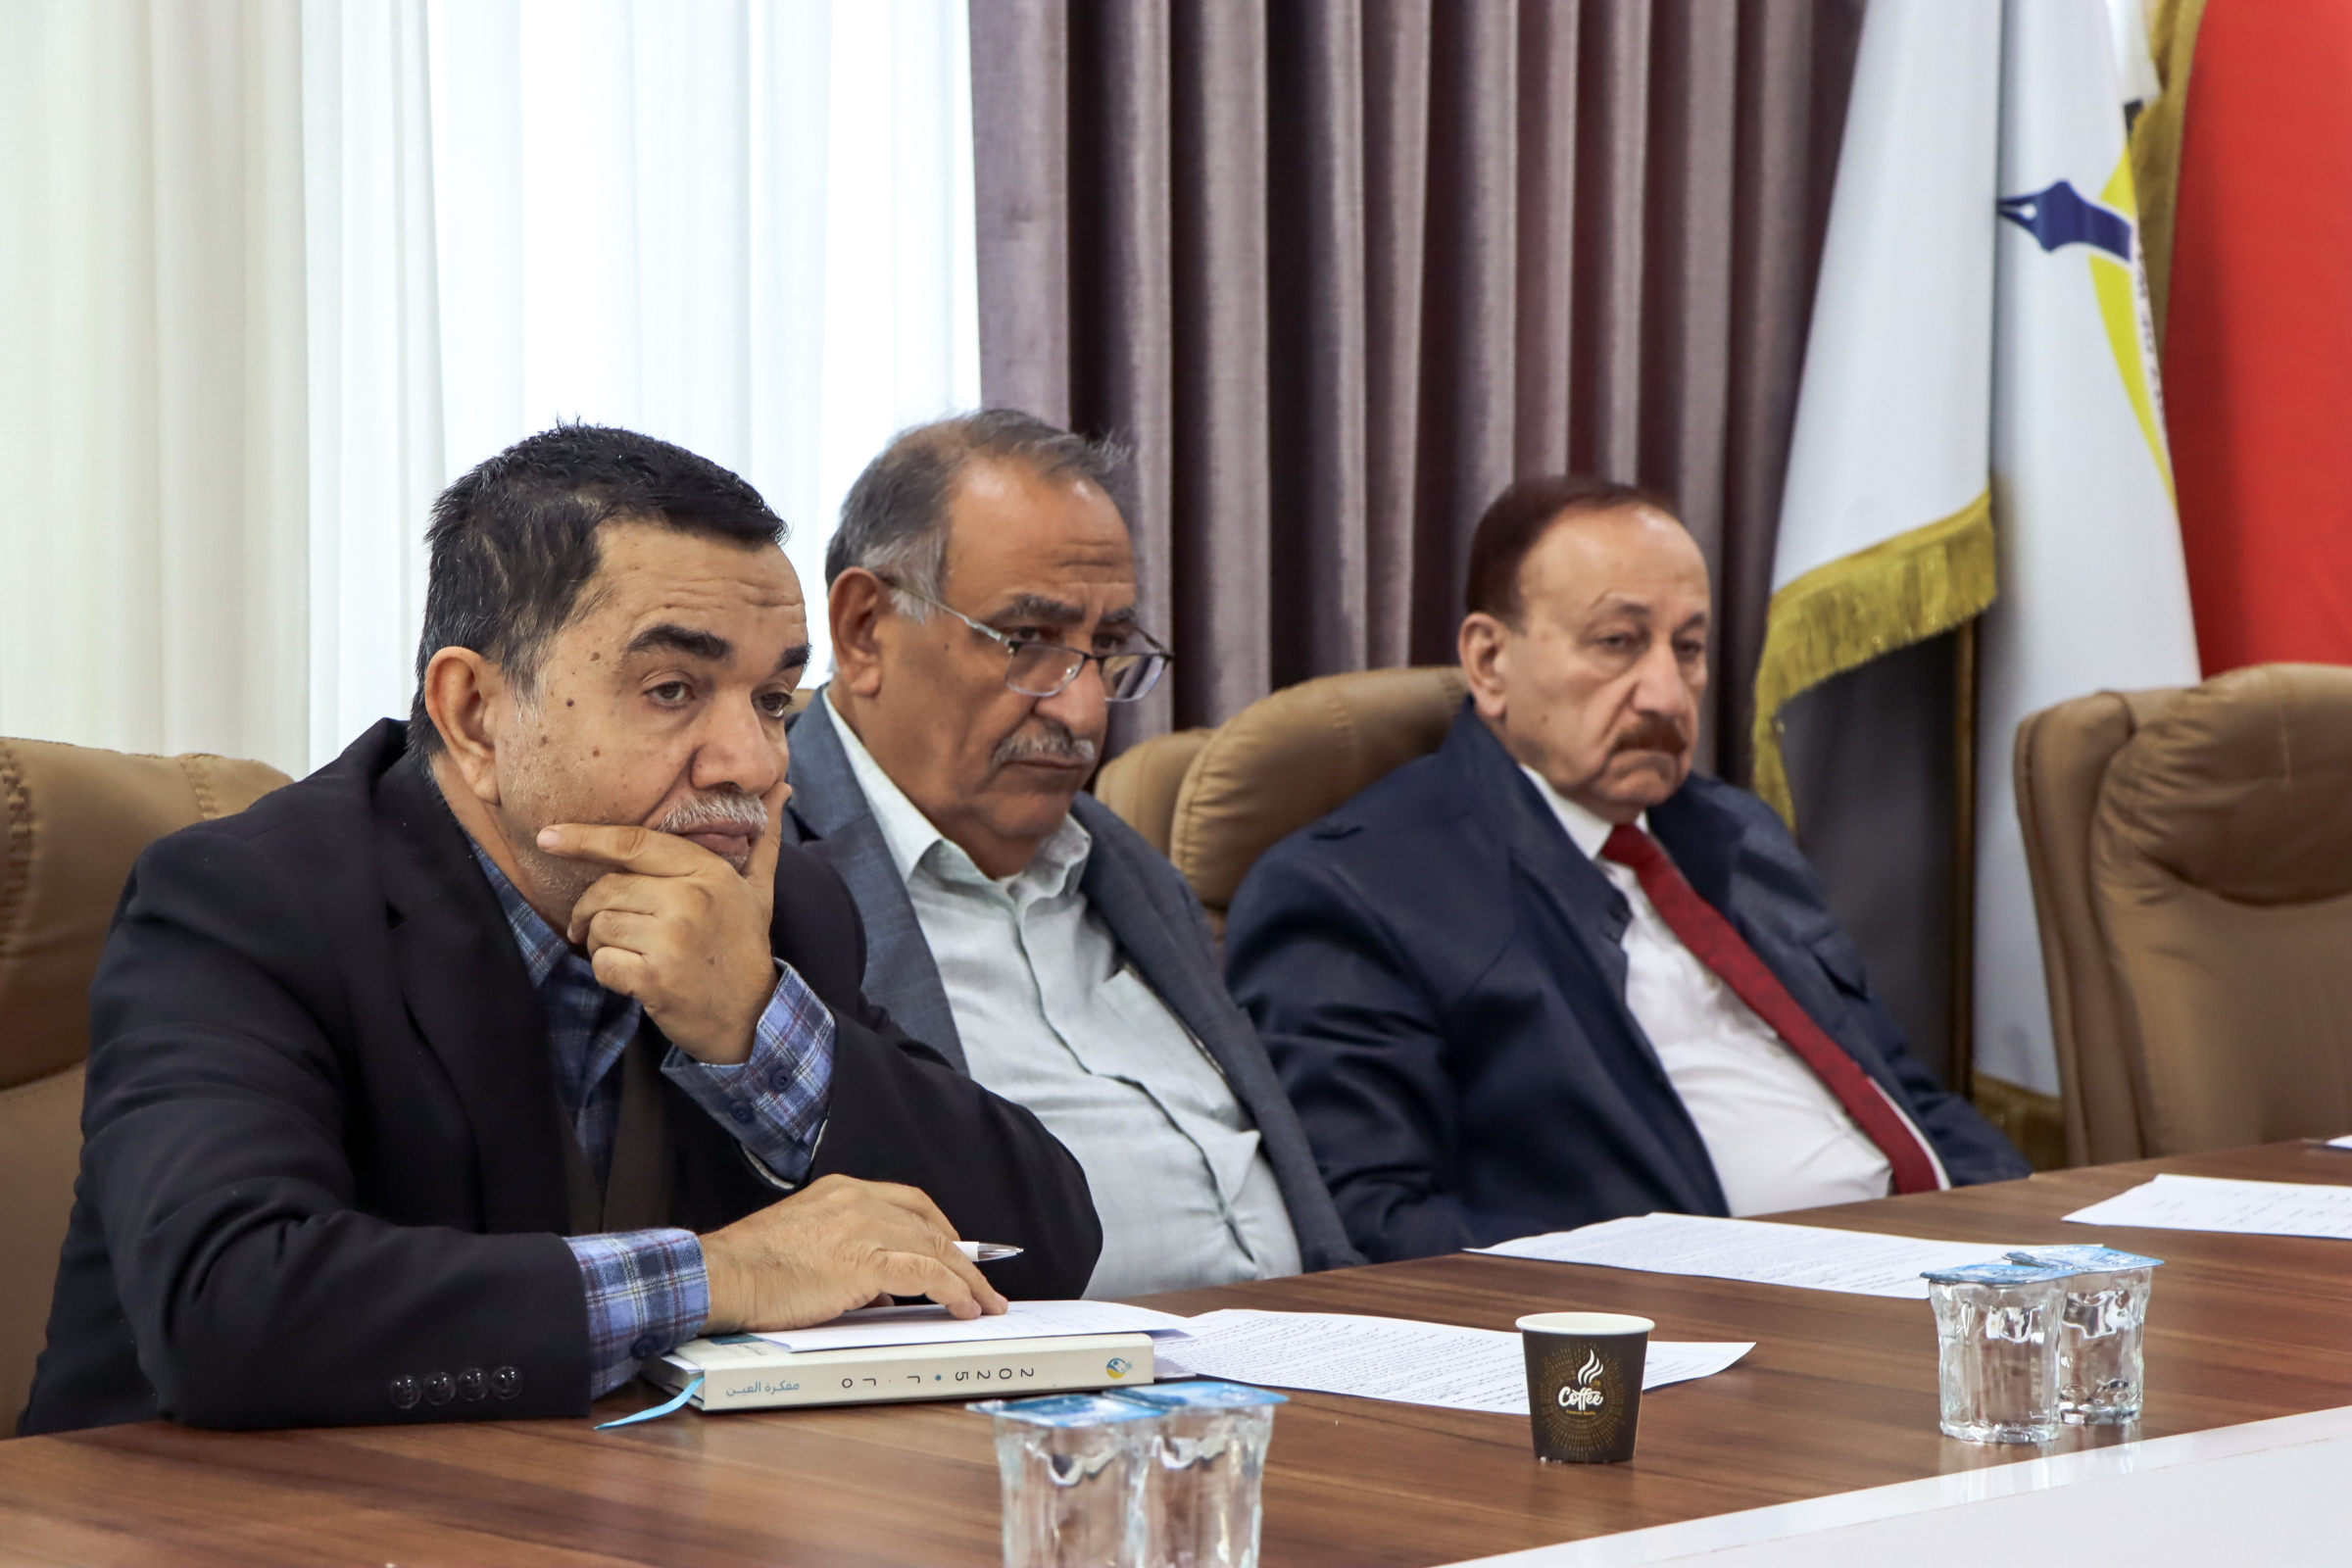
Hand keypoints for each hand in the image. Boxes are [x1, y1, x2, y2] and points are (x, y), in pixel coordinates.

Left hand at [539, 795, 784, 1064]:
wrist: (752, 1017)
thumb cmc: (744, 947)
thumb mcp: (759, 890)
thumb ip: (763, 840)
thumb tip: (782, 787)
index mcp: (708, 872)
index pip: (634, 844)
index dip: (585, 838)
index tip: (549, 836)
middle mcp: (689, 900)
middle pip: (607, 889)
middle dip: (589, 910)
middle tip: (592, 926)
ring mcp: (671, 939)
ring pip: (600, 926)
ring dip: (600, 942)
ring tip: (625, 952)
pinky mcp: (654, 977)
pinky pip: (602, 962)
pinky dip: (607, 972)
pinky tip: (632, 977)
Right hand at [698, 1175, 1009, 1334]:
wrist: (723, 1276)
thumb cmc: (753, 1269)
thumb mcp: (807, 1249)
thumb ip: (848, 1259)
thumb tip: (883, 1291)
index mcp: (843, 1190)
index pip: (910, 1202)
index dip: (941, 1227)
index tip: (958, 1249)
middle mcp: (859, 1200)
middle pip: (930, 1226)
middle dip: (964, 1257)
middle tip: (982, 1282)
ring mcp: (864, 1227)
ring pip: (936, 1248)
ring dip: (967, 1279)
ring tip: (985, 1303)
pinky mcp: (865, 1260)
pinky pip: (926, 1273)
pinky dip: (953, 1290)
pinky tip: (965, 1306)